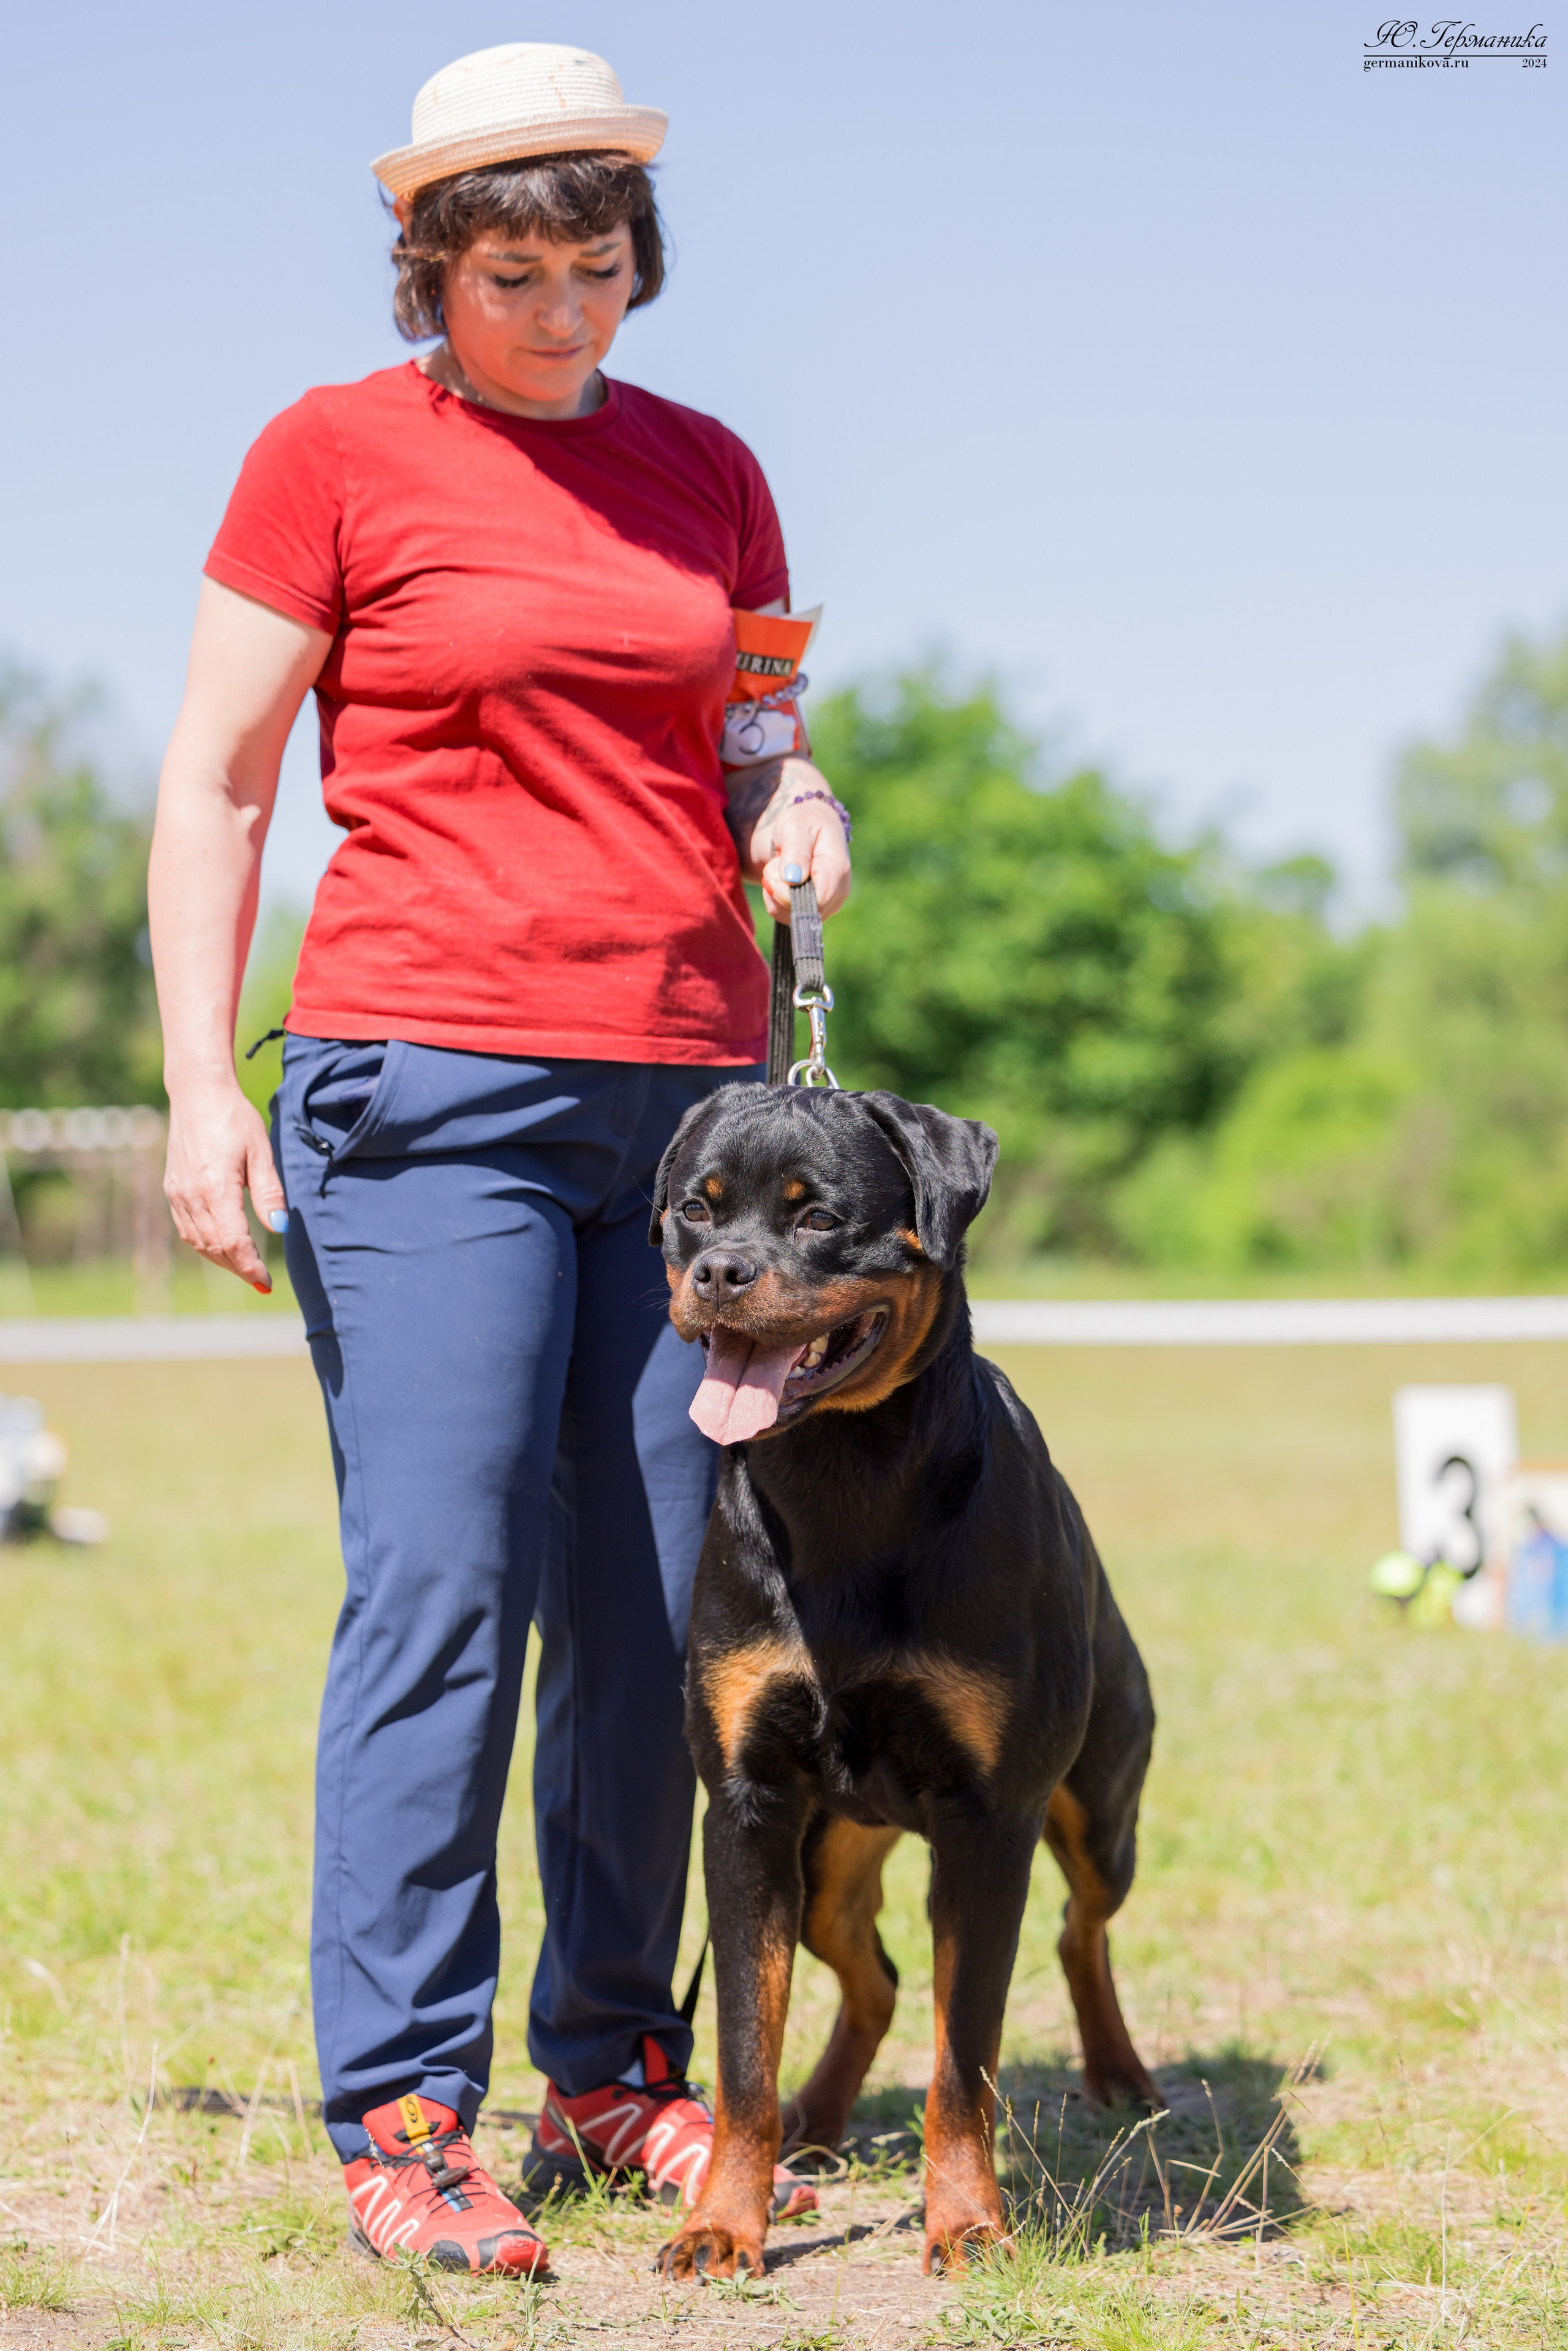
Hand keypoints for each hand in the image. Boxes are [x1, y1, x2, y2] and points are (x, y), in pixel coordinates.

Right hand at [163, 1081, 287, 1292]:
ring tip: (245, 1269)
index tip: (266, 1283)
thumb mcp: (261, 1152)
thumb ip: (269, 1193)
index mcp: (215, 1189)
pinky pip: (186, 1229)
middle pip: (215, 1248)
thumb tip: (280, 1228)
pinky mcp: (173, 1189)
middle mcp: (191, 1196)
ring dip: (222, 1260)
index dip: (250, 1267)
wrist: (197, 1094)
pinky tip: (221, 1248)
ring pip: (198, 1242)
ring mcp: (178, 1194)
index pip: (233, 1242)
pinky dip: (205, 1245)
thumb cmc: (234, 1119)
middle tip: (260, 1282)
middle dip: (239, 1269)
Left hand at [750, 758, 851, 921]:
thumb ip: (795, 852)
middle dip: (779, 890)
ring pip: (792, 917)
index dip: (788, 893)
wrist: (808, 828)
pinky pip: (788, 917)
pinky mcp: (816, 910)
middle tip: (776, 862)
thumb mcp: (795, 828)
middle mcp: (838, 892)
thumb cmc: (803, 823)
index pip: (817, 901)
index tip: (774, 869)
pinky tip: (780, 880)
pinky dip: (776, 900)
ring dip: (775, 894)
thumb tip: (794, 878)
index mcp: (837, 869)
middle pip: (803, 912)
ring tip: (780, 867)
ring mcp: (829, 904)